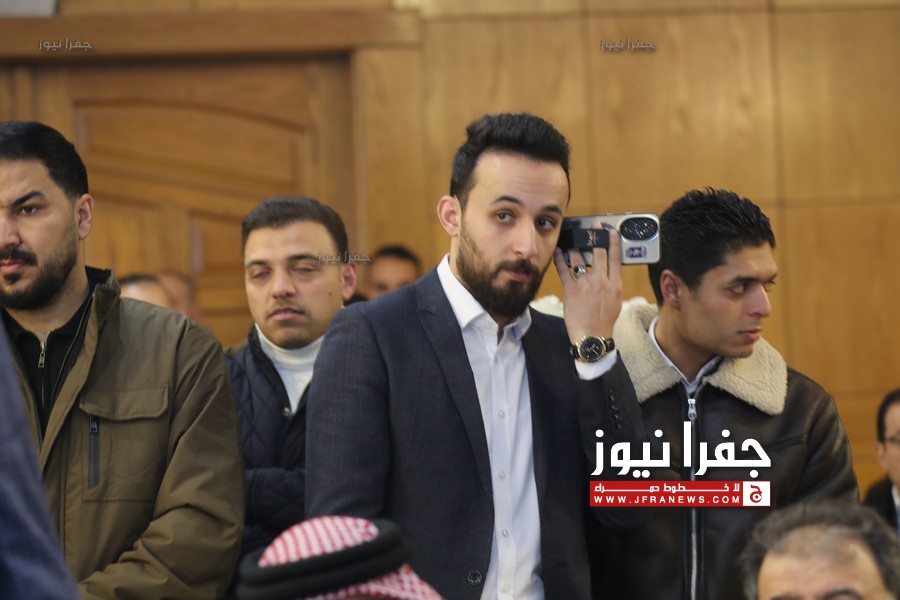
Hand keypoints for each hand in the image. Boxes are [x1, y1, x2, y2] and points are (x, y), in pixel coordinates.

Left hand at [552, 225, 622, 344]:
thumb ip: (613, 286)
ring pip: (580, 259)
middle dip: (595, 237)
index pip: (615, 259)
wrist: (592, 336)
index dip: (613, 243)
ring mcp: (585, 285)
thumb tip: (609, 274)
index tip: (611, 231)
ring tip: (572, 237)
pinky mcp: (571, 290)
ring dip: (575, 246)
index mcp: (615, 285)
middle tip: (593, 226)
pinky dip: (560, 259)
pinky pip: (564, 270)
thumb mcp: (616, 302)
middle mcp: (601, 282)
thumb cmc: (604, 322)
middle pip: (599, 254)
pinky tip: (558, 251)